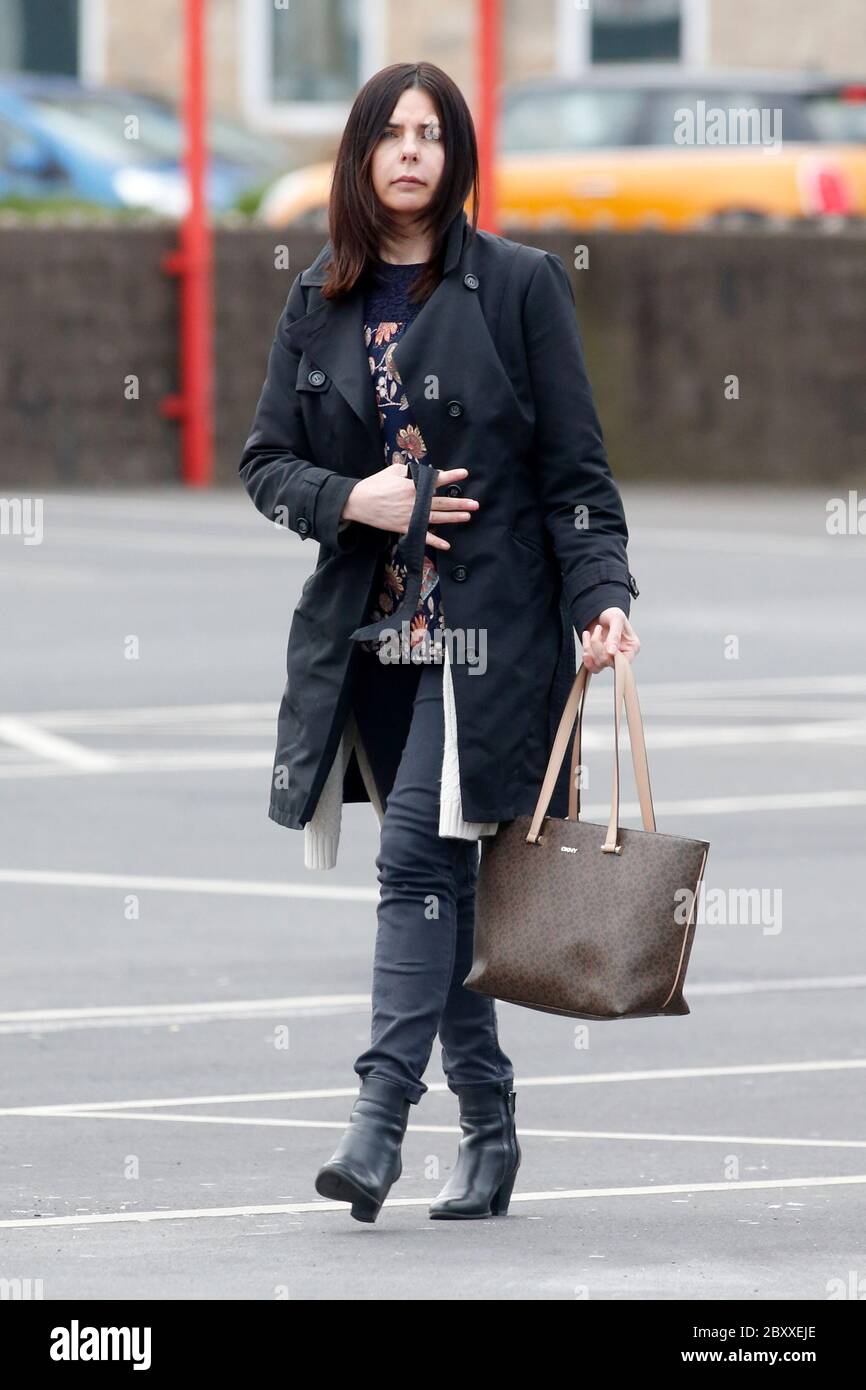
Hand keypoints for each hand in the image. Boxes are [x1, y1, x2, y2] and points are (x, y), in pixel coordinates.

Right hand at [341, 464, 478, 550]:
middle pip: (442, 502)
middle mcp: (414, 502)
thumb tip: (422, 471)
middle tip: (475, 503)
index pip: (436, 480)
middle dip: (460, 503)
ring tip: (468, 516)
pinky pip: (422, 536)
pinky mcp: (404, 527)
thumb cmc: (375, 485)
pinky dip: (435, 541)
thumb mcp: (392, 471)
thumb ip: (410, 471)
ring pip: (437, 517)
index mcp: (412, 486)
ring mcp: (410, 516)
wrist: (358, 502)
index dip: (451, 476)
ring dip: (453, 517)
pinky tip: (447, 545)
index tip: (464, 474)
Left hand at [580, 608, 639, 673]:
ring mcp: (609, 659)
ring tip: (590, 632)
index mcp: (632, 648)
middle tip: (598, 628)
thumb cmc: (612, 614)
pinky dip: (585, 654)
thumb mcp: (616, 619)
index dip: (612, 655)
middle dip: (598, 646)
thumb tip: (611, 652)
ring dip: (589, 648)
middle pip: (608, 662)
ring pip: (598, 665)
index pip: (623, 661)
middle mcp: (622, 656)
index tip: (606, 641)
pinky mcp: (598, 660)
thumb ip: (615, 636)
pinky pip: (591, 666)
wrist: (600, 612)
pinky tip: (586, 641)